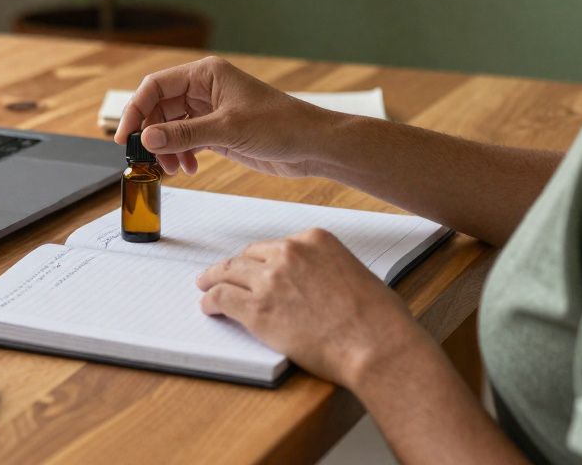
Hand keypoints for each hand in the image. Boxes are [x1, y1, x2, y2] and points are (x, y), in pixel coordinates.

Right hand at [113, 56, 334, 176]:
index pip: (156, 86)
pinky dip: (182, 154)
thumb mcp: (227, 129)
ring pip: (171, 126)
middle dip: (152, 134)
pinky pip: (187, 140)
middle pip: (160, 108)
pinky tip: (190, 168)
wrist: (312, 145)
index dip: (136, 110)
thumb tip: (147, 138)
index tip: (125, 137)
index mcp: (206, 74)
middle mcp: (205, 88)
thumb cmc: (280, 125)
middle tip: (147, 159)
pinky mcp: (219, 131)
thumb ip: (183, 133)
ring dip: (167, 148)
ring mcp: (211, 110)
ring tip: (174, 169)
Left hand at [196, 228, 423, 387]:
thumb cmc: (377, 318)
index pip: (277, 246)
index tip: (257, 267)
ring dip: (213, 278)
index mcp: (315, 240)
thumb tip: (315, 285)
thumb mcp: (355, 274)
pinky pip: (222, 297)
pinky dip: (210, 300)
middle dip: (236, 266)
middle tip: (223, 273)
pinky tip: (207, 306)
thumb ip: (327, 270)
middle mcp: (289, 253)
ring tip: (204, 284)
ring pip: (229, 272)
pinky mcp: (257, 308)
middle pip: (250, 256)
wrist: (375, 343)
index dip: (263, 260)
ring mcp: (270, 279)